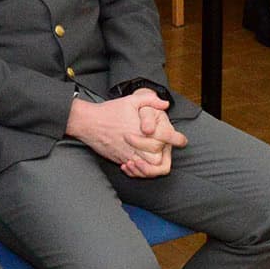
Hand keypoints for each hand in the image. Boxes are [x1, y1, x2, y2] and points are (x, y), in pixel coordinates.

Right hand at [68, 90, 186, 173]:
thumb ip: (150, 100)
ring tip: (154, 156)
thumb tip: (165, 104)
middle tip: (165, 149)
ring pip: (146, 167)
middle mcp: (135, 144)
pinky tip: (140, 161)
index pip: (162, 140)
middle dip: (163, 155)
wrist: (88, 122)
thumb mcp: (130, 100)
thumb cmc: (109, 111)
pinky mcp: (119, 158)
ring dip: (152, 164)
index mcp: (140, 129)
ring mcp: (126, 153)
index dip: (174, 140)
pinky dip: (139, 168)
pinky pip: (133, 169)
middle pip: (157, 158)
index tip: (181, 140)